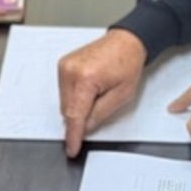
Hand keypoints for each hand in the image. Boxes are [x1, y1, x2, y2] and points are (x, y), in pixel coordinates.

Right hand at [58, 29, 146, 156]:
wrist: (125, 41)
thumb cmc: (127, 63)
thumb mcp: (122, 95)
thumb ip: (100, 114)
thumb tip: (85, 128)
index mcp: (86, 78)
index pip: (75, 115)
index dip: (73, 135)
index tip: (72, 148)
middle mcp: (71, 71)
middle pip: (68, 110)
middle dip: (82, 116)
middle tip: (102, 102)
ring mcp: (64, 66)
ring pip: (65, 102)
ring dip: (78, 105)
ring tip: (98, 90)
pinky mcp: (63, 65)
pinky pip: (64, 91)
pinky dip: (76, 95)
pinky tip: (90, 85)